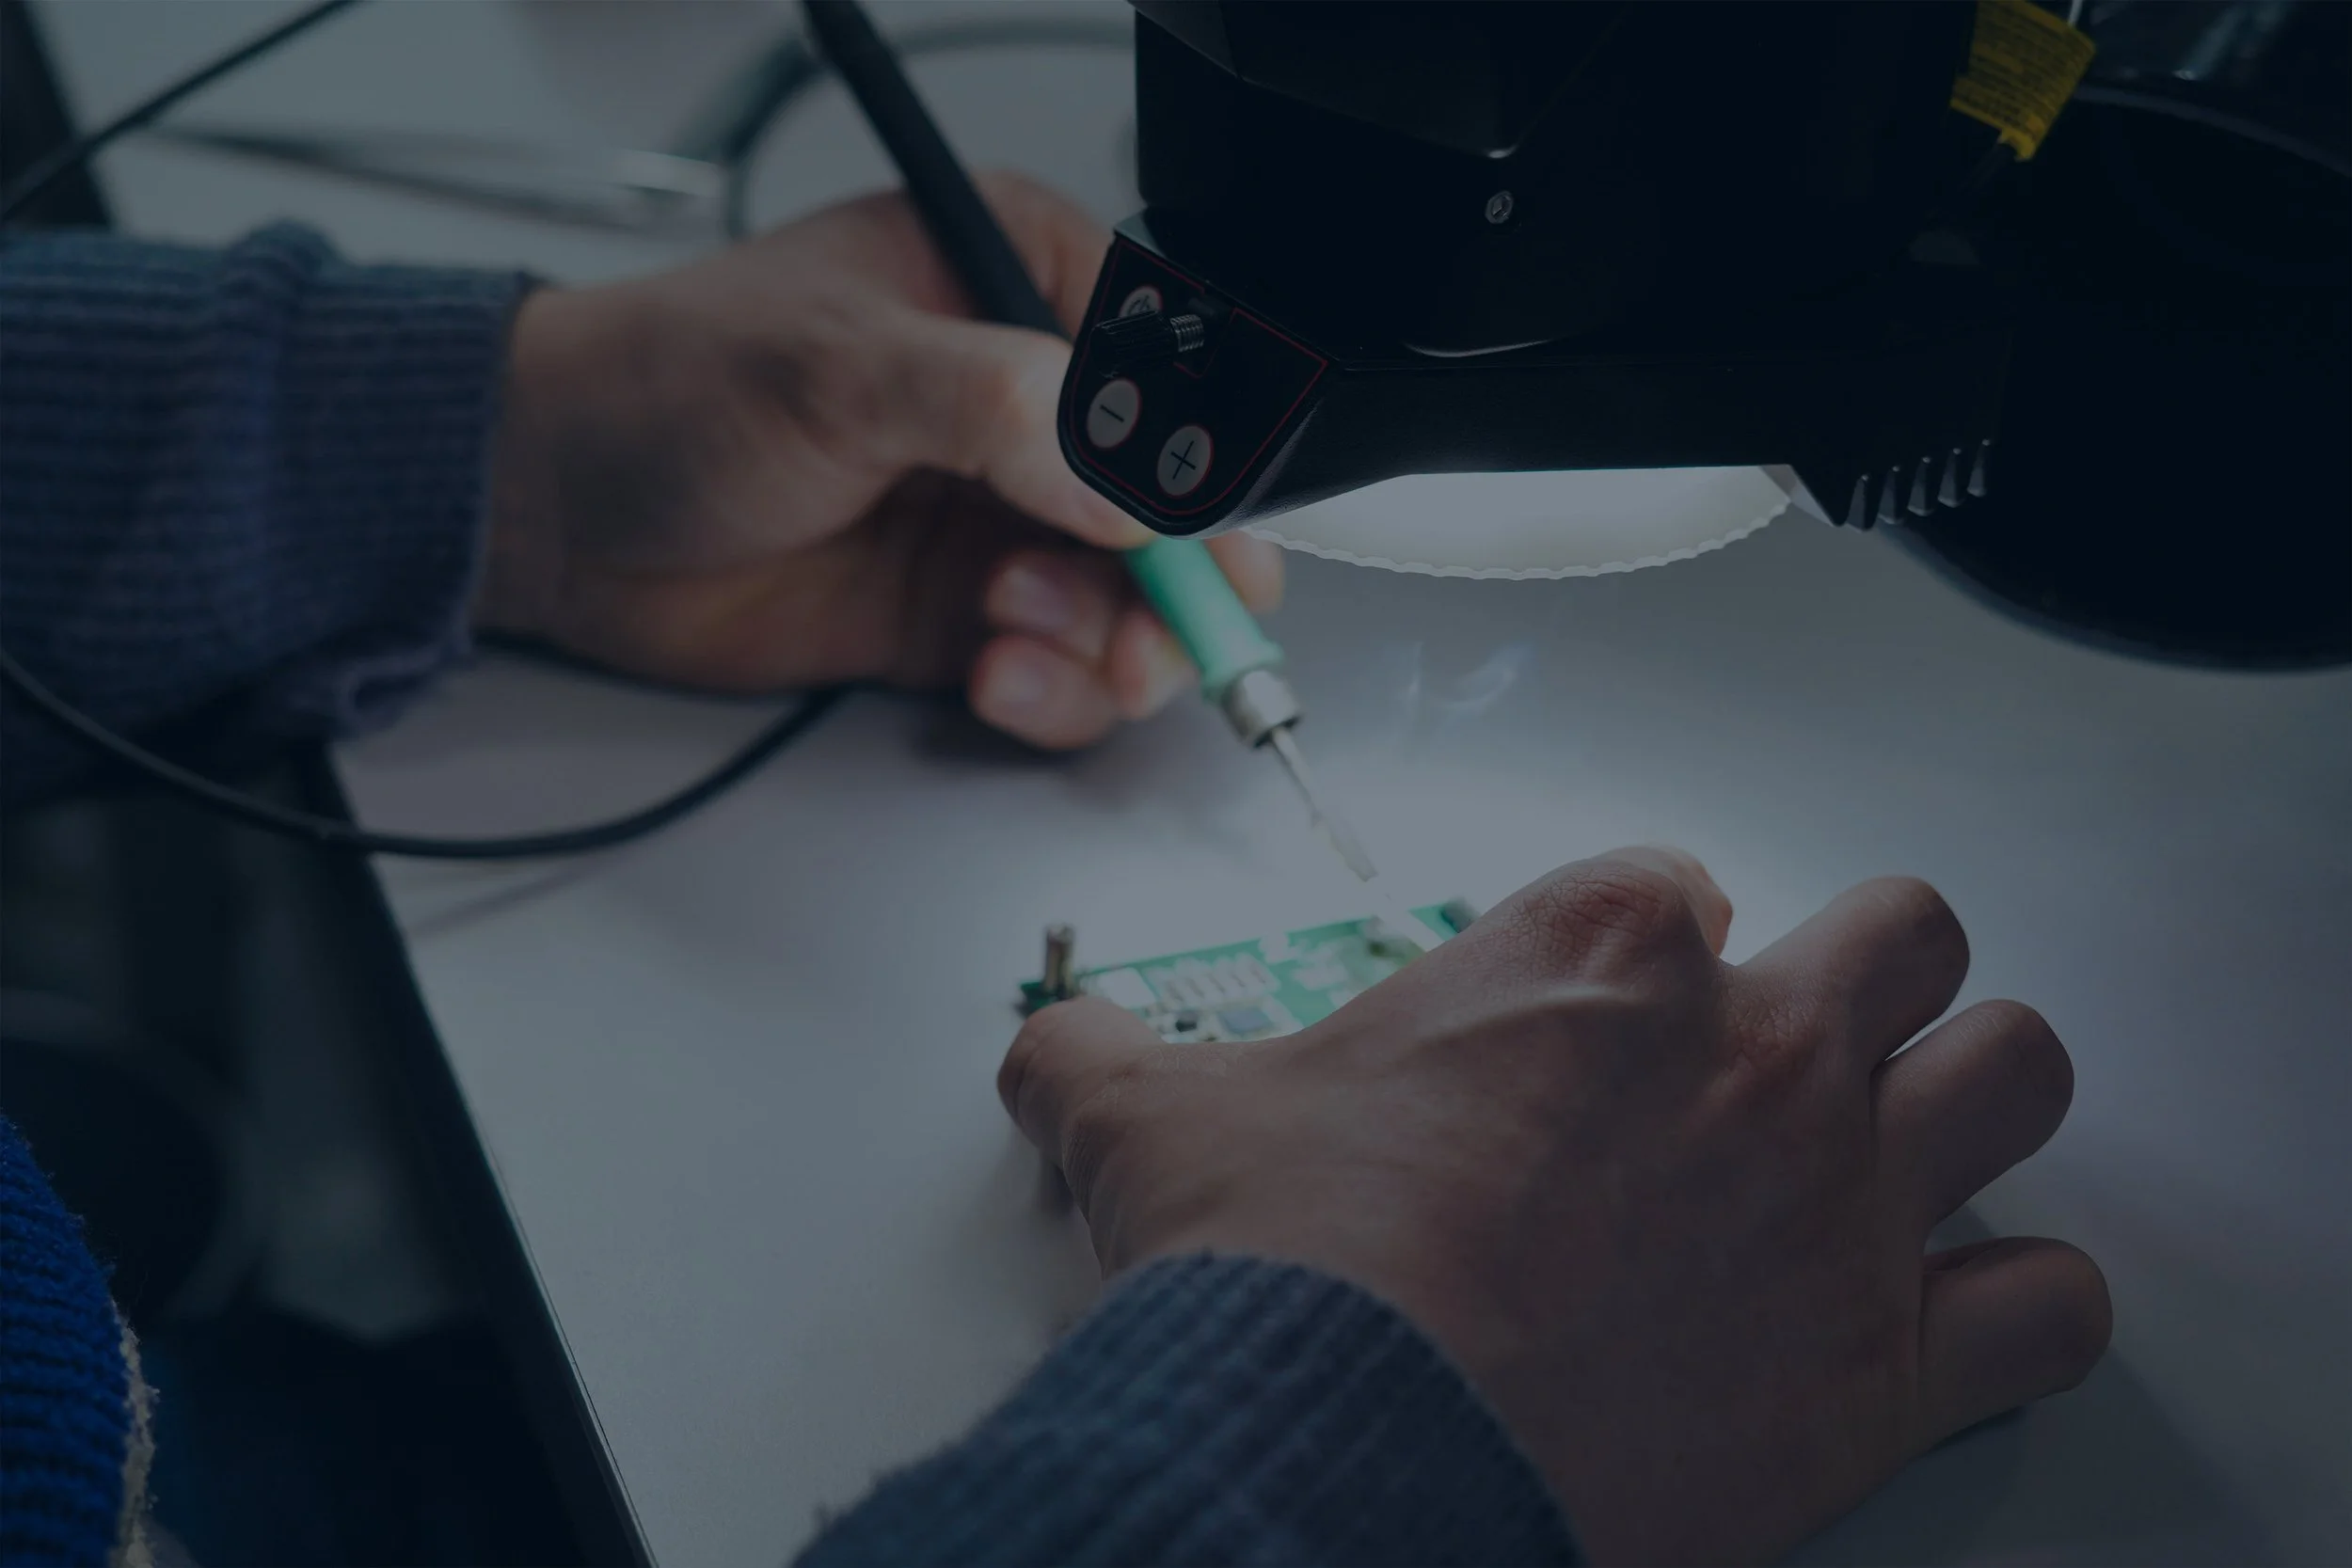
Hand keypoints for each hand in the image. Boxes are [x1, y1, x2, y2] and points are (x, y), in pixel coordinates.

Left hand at [477, 173, 1280, 747]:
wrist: (556, 511)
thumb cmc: (669, 385)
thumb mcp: (841, 366)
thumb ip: (999, 412)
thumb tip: (1129, 485)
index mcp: (1019, 282)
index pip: (1170, 373)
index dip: (1199, 470)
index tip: (1189, 542)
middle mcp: (1028, 407)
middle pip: (1175, 511)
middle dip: (1174, 588)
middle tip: (1150, 636)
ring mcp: (1003, 518)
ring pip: (1134, 606)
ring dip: (1104, 645)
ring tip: (1012, 634)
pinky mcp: (966, 613)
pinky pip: (1064, 669)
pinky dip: (1053, 691)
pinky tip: (994, 675)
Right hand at [1000, 849, 2111, 1563]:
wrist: (1340, 1453)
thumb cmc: (1289, 1275)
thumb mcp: (1155, 1125)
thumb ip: (1103, 1055)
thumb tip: (1051, 1049)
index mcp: (1598, 949)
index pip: (1675, 881)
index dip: (1639, 944)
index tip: (1595, 1016)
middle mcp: (1750, 1046)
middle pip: (1897, 929)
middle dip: (1852, 974)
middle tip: (1780, 1043)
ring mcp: (1835, 1195)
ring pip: (2013, 1067)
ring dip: (1971, 1093)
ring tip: (1904, 1138)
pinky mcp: (1884, 1362)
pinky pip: (2048, 1303)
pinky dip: (2020, 1306)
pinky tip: (1958, 1317)